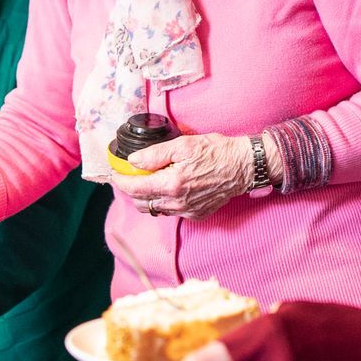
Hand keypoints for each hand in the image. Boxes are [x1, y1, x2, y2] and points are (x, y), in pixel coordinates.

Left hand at [110, 133, 255, 218]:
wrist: (244, 167)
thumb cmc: (217, 152)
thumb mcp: (184, 144)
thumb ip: (155, 154)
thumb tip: (133, 161)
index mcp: (171, 184)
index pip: (135, 188)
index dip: (121, 181)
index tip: (116, 174)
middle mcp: (177, 202)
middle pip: (141, 202)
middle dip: (132, 190)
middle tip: (131, 176)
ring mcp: (187, 211)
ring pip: (155, 210)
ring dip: (147, 197)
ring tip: (149, 181)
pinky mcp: (196, 215)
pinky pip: (171, 212)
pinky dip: (164, 202)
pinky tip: (170, 188)